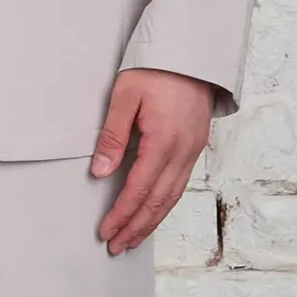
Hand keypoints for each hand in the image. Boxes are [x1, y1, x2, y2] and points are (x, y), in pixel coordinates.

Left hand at [91, 69, 214, 254]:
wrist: (192, 50)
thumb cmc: (156, 68)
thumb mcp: (124, 96)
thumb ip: (111, 136)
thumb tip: (100, 172)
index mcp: (164, 141)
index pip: (139, 189)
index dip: (121, 214)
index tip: (106, 231)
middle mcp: (183, 151)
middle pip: (158, 202)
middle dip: (136, 227)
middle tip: (116, 246)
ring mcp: (193, 150)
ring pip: (172, 197)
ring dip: (151, 221)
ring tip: (132, 239)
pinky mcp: (196, 146)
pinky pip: (180, 184)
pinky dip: (165, 204)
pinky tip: (153, 212)